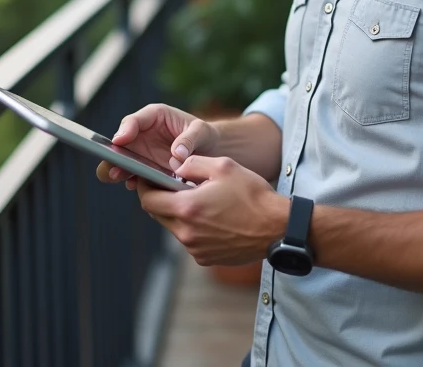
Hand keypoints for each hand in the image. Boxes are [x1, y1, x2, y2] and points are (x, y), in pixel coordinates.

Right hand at [95, 104, 219, 189]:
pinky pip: (134, 175)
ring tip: (119, 176)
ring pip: (123, 161)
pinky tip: (135, 186)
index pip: (134, 121)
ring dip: (119, 169)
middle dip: (114, 153)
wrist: (211, 153)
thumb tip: (177, 154)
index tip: (119, 141)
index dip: (125, 130)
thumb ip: (189, 138)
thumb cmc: (205, 135)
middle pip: (121, 143)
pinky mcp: (146, 170)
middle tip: (114, 163)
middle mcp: (143, 135)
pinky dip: (133, 181)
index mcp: (154, 117)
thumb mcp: (201, 131)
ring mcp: (143, 154)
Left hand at [136, 156, 287, 265]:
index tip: (148, 179)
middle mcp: (187, 233)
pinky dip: (193, 228)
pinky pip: (190, 240)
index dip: (145, 187)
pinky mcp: (206, 259)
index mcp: (187, 208)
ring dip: (179, 214)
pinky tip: (212, 218)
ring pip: (174, 228)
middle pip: (158, 215)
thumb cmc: (252, 195)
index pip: (148, 200)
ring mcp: (196, 249)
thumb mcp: (223, 166)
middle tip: (173, 186)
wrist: (278, 228)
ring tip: (200, 201)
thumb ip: (192, 164)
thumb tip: (175, 167)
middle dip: (161, 199)